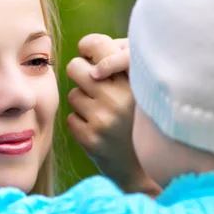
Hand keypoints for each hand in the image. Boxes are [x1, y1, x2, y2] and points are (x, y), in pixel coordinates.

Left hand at [66, 34, 161, 195]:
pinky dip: (80, 123)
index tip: (87, 50)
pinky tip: (97, 131)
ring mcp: (103, 118)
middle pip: (75, 67)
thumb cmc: (136, 120)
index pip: (100, 46)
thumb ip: (119, 66)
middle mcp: (118, 97)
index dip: (89, 46)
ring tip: (101, 114)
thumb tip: (87, 46)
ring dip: (82, 103)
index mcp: (133, 81)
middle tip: (90, 85)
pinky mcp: (90, 138)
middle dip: (79, 74)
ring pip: (73, 95)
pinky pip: (71, 118)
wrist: (141, 167)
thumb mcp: (138, 90)